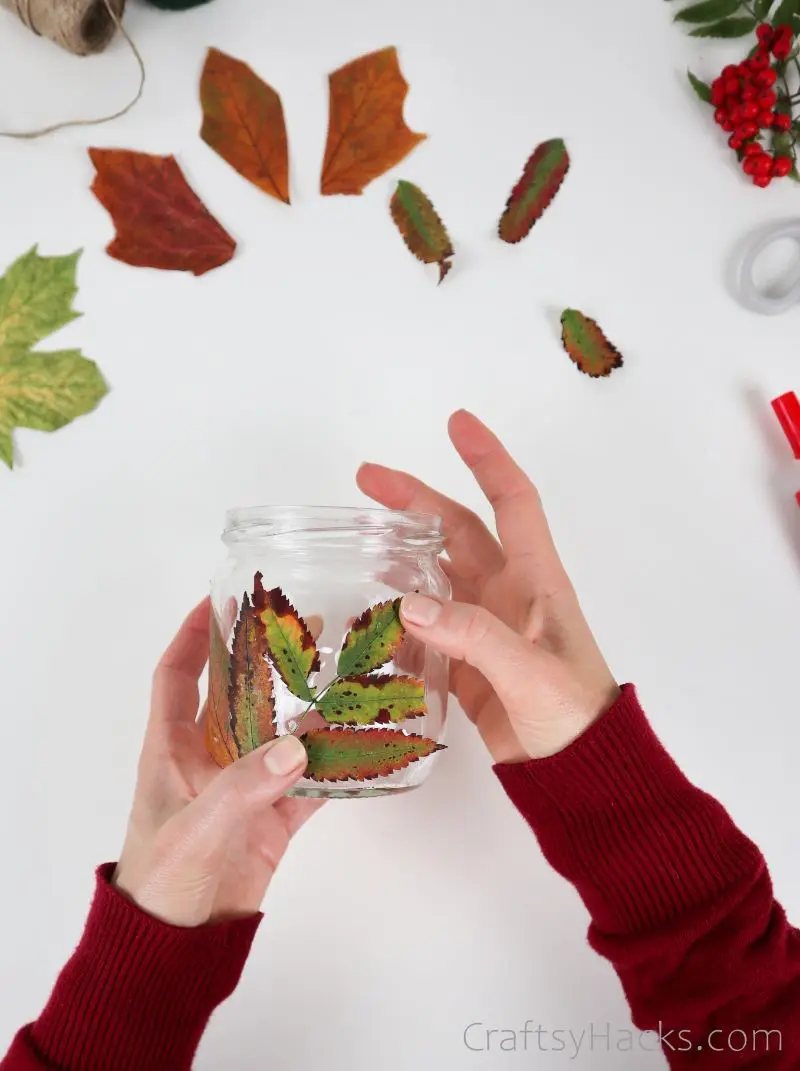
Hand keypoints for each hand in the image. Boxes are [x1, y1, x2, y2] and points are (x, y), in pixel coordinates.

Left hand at [114, 599, 322, 926]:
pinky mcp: (274, 816)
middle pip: (240, 693)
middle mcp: (210, 757)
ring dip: (310, 704)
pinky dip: (337, 763)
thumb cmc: (165, 879)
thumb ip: (244, 786)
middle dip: (268, 658)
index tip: (217, 599)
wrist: (180, 944)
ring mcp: (246, 785)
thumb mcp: (197, 827)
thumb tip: (297, 745)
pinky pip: (312, 779)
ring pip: (282, 732)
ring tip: (344, 669)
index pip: (176, 676)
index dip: (191, 635)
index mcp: (172, 748)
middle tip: (307, 624)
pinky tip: (364, 742)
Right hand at [357, 411, 618, 763]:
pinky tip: (371, 620)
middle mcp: (509, 595)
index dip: (487, 458)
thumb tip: (410, 603)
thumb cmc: (572, 717)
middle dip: (416, 501)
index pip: (512, 501)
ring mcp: (486, 629)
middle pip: (458, 531)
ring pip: (437, 577)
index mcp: (535, 581)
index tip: (456, 422)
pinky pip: (428, 627)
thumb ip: (474, 637)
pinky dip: (400, 619)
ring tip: (358, 547)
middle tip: (365, 481)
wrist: (580, 776)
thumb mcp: (529, 673)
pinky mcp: (468, 664)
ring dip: (402, 558)